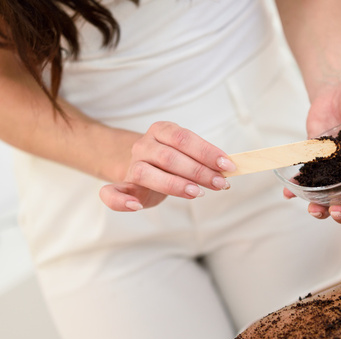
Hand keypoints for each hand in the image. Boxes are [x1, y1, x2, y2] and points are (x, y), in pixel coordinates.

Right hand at [99, 121, 235, 210]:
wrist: (140, 169)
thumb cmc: (170, 163)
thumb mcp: (187, 154)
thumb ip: (205, 160)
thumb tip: (229, 169)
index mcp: (161, 130)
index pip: (183, 138)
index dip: (207, 152)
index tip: (228, 165)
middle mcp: (143, 146)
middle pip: (169, 157)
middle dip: (198, 171)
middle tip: (220, 184)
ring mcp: (132, 166)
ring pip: (147, 173)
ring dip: (174, 184)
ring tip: (196, 193)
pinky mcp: (123, 187)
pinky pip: (111, 193)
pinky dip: (121, 201)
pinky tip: (136, 206)